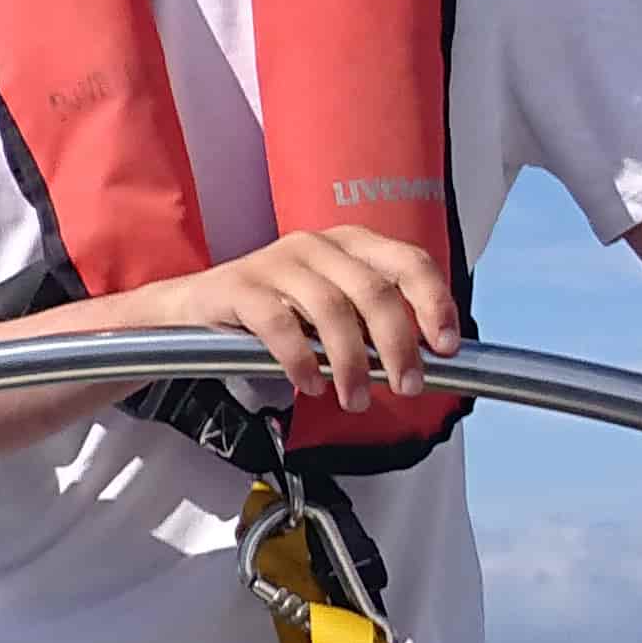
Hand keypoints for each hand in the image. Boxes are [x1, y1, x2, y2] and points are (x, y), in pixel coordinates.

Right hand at [136, 224, 464, 407]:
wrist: (195, 308)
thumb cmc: (276, 311)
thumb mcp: (333, 307)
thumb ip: (373, 323)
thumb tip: (425, 362)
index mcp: (351, 244)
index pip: (409, 262)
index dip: (434, 304)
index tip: (446, 347)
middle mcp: (318, 245)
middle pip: (374, 291)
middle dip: (397, 346)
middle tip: (406, 387)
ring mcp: (276, 261)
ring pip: (331, 310)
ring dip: (352, 363)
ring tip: (355, 398)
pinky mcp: (239, 286)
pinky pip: (279, 324)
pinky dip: (301, 360)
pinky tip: (310, 384)